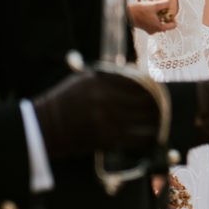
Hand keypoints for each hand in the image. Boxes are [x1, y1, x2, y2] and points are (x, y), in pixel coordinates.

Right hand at [33, 70, 162, 159]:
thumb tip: (132, 71)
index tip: (157, 91)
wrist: (45, 127)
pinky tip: (151, 135)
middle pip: (143, 100)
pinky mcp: (106, 137)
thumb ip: (105, 76)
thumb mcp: (81, 81)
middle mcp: (105, 99)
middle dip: (155, 104)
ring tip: (161, 120)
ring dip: (154, 120)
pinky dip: (145, 135)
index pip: (137, 82)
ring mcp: (106, 119)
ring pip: (142, 118)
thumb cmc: (64, 102)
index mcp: (100, 82)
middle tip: (163, 107)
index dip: (150, 87)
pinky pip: (135, 136)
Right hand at [127, 0, 178, 34]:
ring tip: (154, 4)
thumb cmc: (138, 12)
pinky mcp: (144, 26)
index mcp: (159, 28)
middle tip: (161, 5)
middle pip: (165, 22)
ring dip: (158, 11)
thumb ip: (164, 4)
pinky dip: (152, 13)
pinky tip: (148, 6)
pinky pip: (152, 20)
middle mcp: (155, 30)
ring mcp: (149, 29)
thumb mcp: (154, 5)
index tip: (170, 11)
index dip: (173, 17)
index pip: (173, 25)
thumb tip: (170, 2)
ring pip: (158, 20)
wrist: (125, 14)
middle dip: (164, 12)